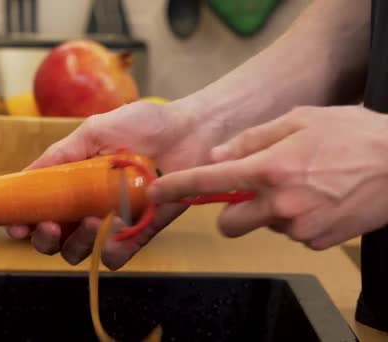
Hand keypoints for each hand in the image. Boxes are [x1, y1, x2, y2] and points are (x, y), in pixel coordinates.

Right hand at [6, 98, 223, 268]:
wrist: (191, 131)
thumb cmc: (145, 125)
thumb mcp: (94, 132)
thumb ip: (59, 155)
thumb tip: (24, 176)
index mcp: (72, 185)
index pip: (39, 211)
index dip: (23, 222)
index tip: (16, 226)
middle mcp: (87, 207)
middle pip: (55, 240)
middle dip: (45, 239)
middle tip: (51, 226)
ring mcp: (112, 223)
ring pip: (80, 252)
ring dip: (78, 242)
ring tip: (91, 219)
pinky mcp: (138, 234)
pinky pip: (115, 255)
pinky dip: (110, 248)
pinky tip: (115, 227)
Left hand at [149, 105, 387, 249]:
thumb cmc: (352, 135)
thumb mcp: (299, 121)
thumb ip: (251, 140)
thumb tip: (217, 156)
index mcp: (270, 169)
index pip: (209, 182)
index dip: (177, 188)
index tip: (155, 192)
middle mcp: (279, 204)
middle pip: (228, 223)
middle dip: (233, 210)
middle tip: (255, 189)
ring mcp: (299, 228)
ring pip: (263, 226)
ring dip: (270, 211)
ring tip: (304, 185)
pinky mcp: (317, 242)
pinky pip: (290, 234)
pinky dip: (295, 220)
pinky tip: (319, 199)